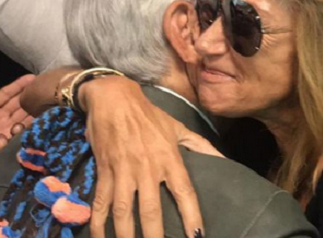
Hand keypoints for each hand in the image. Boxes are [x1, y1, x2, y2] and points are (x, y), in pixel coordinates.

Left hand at [0, 75, 33, 185]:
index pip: (6, 95)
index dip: (18, 86)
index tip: (33, 78)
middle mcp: (0, 119)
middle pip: (19, 107)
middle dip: (28, 103)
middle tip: (43, 97)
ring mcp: (6, 133)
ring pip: (21, 123)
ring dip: (19, 126)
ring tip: (13, 130)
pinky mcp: (8, 146)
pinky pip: (18, 139)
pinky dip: (17, 138)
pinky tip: (13, 140)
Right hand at [81, 76, 221, 237]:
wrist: (114, 98)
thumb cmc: (149, 115)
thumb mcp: (178, 128)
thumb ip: (201, 146)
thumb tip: (224, 159)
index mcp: (169, 158)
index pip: (184, 192)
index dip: (191, 215)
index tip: (197, 236)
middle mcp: (148, 168)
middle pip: (152, 210)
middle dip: (155, 236)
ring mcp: (124, 171)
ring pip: (124, 211)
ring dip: (126, 235)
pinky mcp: (105, 171)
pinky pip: (101, 202)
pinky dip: (98, 222)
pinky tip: (99, 237)